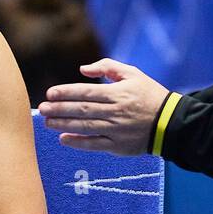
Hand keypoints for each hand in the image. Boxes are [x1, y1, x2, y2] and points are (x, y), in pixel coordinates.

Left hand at [38, 58, 169, 155]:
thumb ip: (107, 67)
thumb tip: (82, 69)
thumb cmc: (149, 95)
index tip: (50, 93)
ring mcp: (116, 130)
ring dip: (64, 125)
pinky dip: (78, 142)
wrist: (171, 123)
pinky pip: (94, 144)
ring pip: (85, 127)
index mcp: (118, 93)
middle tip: (42, 109)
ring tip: (47, 122)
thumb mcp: (133, 74)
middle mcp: (115, 112)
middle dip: (60, 109)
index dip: (66, 92)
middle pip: (82, 110)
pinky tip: (63, 139)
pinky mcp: (119, 146)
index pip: (86, 92)